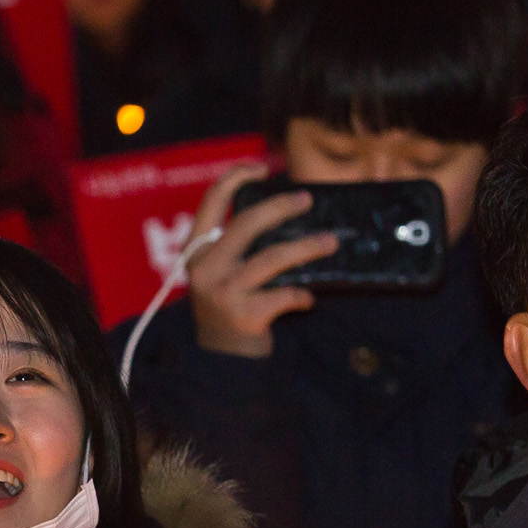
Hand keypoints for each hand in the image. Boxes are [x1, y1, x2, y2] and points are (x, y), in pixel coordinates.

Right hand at [185, 163, 338, 358]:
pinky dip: (301, 295)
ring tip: (331, 242)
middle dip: (283, 206)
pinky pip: (285, 295)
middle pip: (248, 223)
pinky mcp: (244, 314)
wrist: (221, 360)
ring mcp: (224, 292)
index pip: (211, 201)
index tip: (261, 168)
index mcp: (196, 251)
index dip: (236, 177)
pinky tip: (308, 299)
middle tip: (308, 200)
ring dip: (308, 247)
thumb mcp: (217, 272)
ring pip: (273, 258)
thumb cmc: (227, 307)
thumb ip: (232, 244)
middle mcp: (205, 268)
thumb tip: (282, 210)